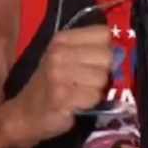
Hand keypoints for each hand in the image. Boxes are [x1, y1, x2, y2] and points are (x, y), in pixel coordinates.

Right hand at [7, 26, 112, 144]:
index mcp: (61, 39)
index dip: (105, 48)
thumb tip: (122, 53)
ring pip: (102, 78)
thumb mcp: (64, 58)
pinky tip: (75, 104)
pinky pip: (94, 97)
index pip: (103, 34)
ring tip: (78, 93)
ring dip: (95, 90)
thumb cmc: (50, 85)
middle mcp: (59, 53)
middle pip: (107, 56)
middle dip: (102, 72)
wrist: (25, 113)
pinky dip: (89, 104)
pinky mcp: (62, 97)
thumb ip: (89, 50)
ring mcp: (59, 75)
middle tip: (85, 81)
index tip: (94, 61)